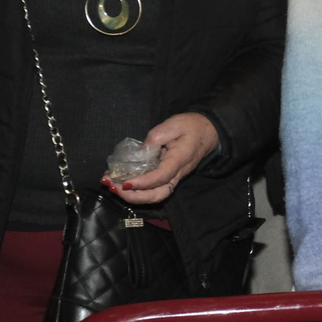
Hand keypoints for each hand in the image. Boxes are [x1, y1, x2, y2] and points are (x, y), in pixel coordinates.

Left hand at [102, 113, 218, 204]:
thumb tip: (139, 155)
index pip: (162, 176)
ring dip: (133, 196)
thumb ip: (153, 139)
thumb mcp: (171, 125)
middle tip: (113, 187)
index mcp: (180, 159)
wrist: (208, 131)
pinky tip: (121, 183)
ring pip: (156, 196)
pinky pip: (154, 189)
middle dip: (134, 196)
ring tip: (113, 187)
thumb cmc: (190, 126)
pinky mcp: (168, 177)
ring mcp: (174, 177)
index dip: (143, 182)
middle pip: (159, 194)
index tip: (125, 182)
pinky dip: (137, 190)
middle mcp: (178, 173)